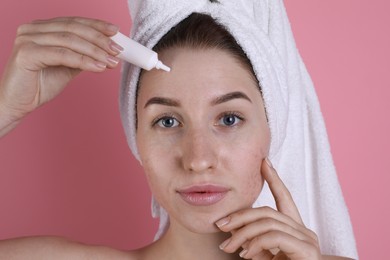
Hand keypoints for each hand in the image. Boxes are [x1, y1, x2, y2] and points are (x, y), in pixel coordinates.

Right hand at [0, 17, 122, 129]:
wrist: (17, 104)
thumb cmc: (38, 85)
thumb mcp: (66, 67)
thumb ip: (81, 56)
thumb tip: (106, 51)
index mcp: (41, 28)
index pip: (73, 22)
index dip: (96, 25)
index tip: (116, 32)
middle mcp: (33, 29)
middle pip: (73, 28)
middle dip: (99, 39)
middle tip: (118, 50)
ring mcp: (27, 39)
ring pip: (69, 40)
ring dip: (95, 51)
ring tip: (112, 61)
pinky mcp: (26, 53)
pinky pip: (62, 55)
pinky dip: (83, 61)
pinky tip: (99, 67)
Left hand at [216, 158, 320, 258]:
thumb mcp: (266, 257)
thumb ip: (256, 245)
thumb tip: (235, 241)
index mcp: (294, 228)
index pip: (284, 197)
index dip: (274, 179)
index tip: (264, 162)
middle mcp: (303, 230)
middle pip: (266, 212)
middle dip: (240, 217)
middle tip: (220, 226)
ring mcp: (306, 239)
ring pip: (267, 222)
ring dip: (243, 233)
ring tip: (230, 248)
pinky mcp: (307, 250)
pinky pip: (275, 237)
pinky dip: (256, 243)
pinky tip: (246, 253)